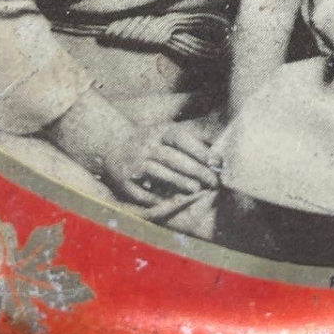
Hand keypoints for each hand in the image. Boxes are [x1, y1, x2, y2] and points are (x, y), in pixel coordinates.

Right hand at [101, 119, 220, 204]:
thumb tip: (220, 150)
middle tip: (212, 181)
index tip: (217, 163)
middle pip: (172, 158)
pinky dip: (155, 198)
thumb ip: (194, 138)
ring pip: (158, 173)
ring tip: (196, 189)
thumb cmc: (152, 140)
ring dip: (178, 182)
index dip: (200, 150)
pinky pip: (141, 191)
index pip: (181, 139)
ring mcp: (133, 162)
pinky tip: (171, 202)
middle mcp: (145, 145)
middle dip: (195, 170)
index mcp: (159, 132)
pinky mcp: (123, 179)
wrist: (113, 143)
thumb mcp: (169, 131)